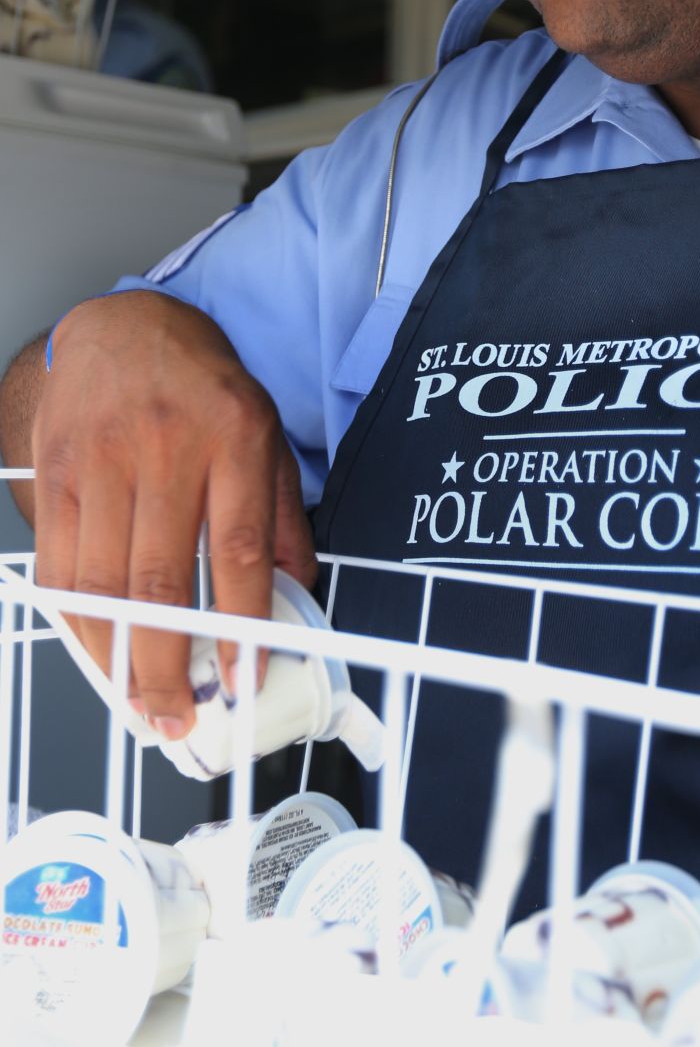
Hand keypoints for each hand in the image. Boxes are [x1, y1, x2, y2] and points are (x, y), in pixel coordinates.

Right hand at [32, 291, 316, 737]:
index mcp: (233, 437)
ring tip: (139, 703)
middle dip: (168, 665)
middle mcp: (166, 448)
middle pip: (161, 580)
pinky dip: (76, 623)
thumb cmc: (201, 385)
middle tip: (179, 720)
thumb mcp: (264, 431)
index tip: (245, 679)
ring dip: (118, 658)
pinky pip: (59, 565)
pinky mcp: (55, 473)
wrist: (121, 327)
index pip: (237, 548)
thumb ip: (280, 515)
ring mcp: (103, 460)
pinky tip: (98, 654)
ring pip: (101, 582)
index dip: (241, 623)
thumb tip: (298, 593)